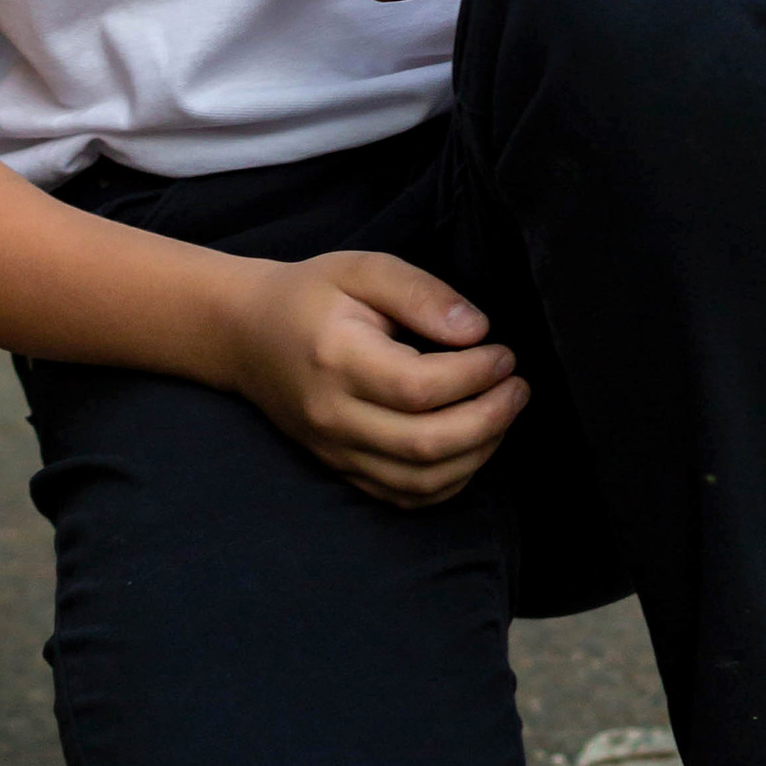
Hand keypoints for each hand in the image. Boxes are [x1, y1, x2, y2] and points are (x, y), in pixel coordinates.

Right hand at [218, 249, 527, 505]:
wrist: (246, 334)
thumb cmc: (311, 296)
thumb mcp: (361, 269)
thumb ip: (420, 291)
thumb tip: (477, 330)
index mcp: (336, 359)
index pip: (420, 387)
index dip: (475, 376)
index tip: (503, 353)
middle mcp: (333, 415)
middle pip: (427, 444)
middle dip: (490, 420)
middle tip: (518, 387)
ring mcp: (335, 450)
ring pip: (421, 480)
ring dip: (478, 453)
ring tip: (502, 413)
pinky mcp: (341, 468)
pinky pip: (405, 496)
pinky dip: (450, 481)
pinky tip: (472, 446)